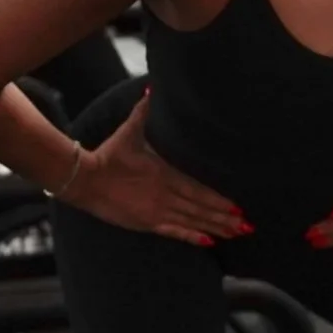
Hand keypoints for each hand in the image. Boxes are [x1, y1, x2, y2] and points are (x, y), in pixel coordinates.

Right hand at [64, 88, 249, 246]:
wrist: (84, 178)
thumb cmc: (108, 155)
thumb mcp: (129, 131)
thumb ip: (143, 112)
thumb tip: (150, 88)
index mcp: (166, 173)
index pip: (199, 188)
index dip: (220, 199)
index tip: (238, 206)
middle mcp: (166, 194)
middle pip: (201, 208)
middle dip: (225, 217)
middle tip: (247, 225)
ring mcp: (157, 210)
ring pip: (192, 221)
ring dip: (215, 228)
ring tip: (236, 234)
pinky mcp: (145, 223)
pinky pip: (174, 231)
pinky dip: (192, 237)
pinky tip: (209, 243)